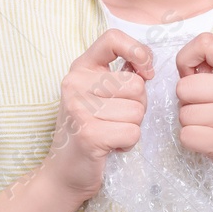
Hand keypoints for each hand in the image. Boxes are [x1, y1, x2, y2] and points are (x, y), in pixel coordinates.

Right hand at [37, 30, 154, 203]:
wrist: (65, 173)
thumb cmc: (90, 131)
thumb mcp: (99, 95)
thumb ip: (121, 75)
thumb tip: (147, 65)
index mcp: (80, 68)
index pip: (112, 38)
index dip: (138, 52)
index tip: (144, 72)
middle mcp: (75, 83)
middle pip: (136, 85)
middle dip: (138, 106)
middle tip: (117, 118)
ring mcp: (79, 108)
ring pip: (137, 111)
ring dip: (132, 127)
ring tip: (111, 132)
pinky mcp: (88, 134)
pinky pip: (132, 133)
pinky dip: (128, 143)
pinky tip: (110, 146)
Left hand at [174, 33, 212, 198]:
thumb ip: (211, 73)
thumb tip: (180, 68)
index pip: (205, 42)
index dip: (186, 59)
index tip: (192, 75)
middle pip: (184, 86)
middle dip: (186, 103)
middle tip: (206, 112)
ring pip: (184, 114)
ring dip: (191, 125)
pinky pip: (187, 135)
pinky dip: (192, 142)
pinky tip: (211, 142)